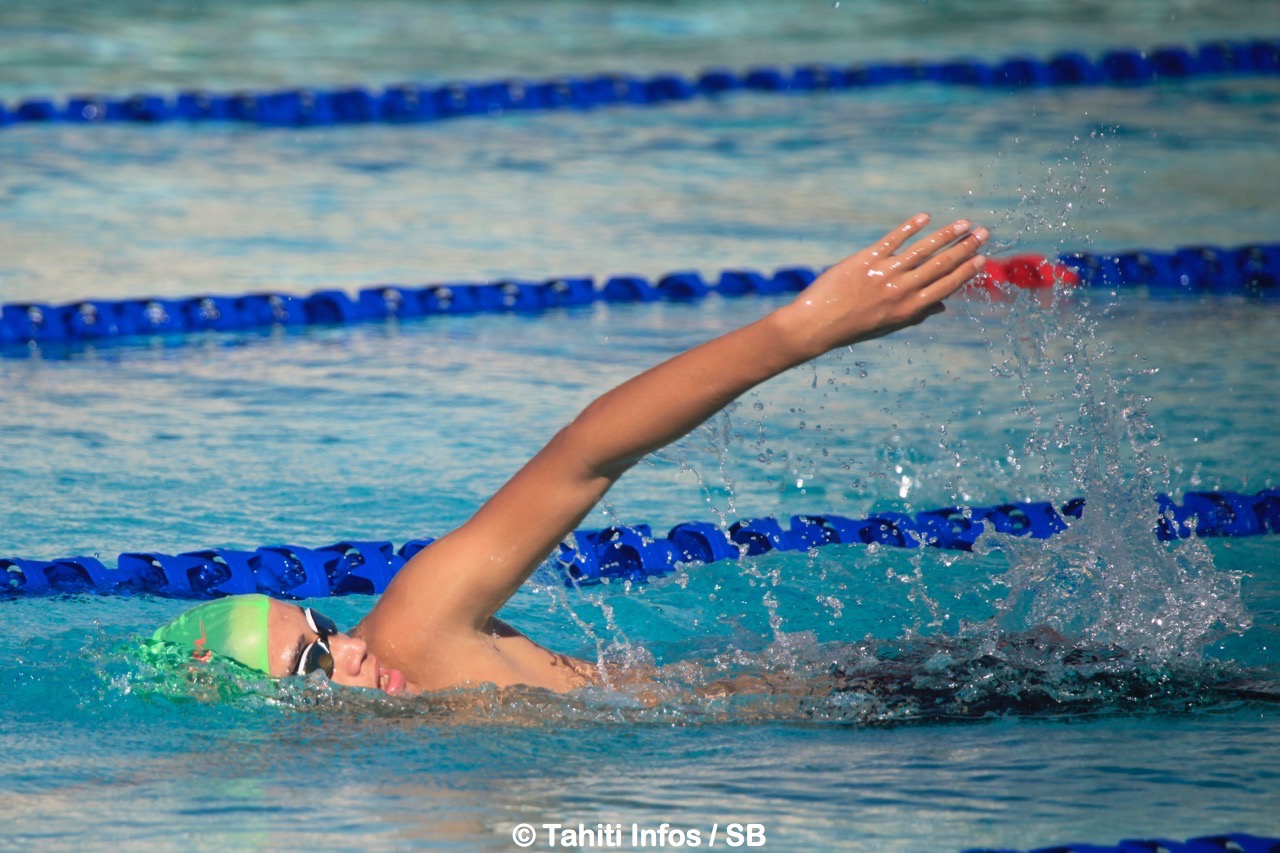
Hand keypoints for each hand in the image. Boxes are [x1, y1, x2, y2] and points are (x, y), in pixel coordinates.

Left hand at [777, 214, 987, 357]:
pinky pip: (894, 239)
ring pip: (924, 249)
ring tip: (964, 223)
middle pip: (941, 265)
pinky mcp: (867, 259)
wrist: (816, 324)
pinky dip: (911, 227)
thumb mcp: (888, 327)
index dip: (966, 271)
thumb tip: (943, 306)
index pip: (946, 286)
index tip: (981, 257)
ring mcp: (885, 273)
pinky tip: (925, 217)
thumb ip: (916, 315)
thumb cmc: (853, 327)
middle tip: (983, 232)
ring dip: (947, 234)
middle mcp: (901, 290)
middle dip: (965, 247)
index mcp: (909, 309)